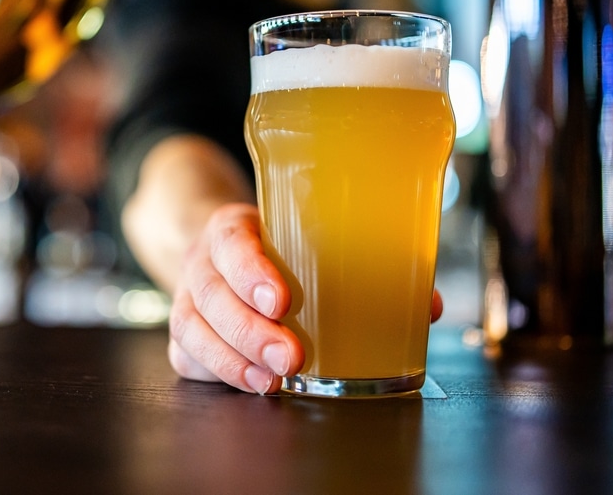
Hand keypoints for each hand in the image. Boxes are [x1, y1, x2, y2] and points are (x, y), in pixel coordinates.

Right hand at [167, 202, 444, 393]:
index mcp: (233, 228)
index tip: (282, 300)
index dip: (251, 271)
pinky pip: (189, 357)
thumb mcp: (304, 237)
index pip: (232, 242)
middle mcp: (202, 262)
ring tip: (271, 382)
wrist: (218, 250)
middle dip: (250, 331)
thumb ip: (360, 264)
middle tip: (291, 357)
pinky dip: (220, 374)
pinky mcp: (185, 334)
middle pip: (212, 296)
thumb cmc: (275, 247)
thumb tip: (428, 305)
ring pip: (193, 330)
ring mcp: (187, 299)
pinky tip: (253, 385)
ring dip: (234, 361)